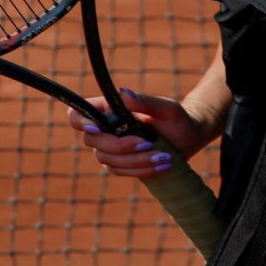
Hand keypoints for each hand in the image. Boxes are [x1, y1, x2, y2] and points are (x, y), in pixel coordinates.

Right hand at [67, 87, 214, 179]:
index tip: (97, 127)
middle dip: (119, 145)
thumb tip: (123, 93)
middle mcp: (105, 128)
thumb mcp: (166, 107)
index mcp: (109, 109)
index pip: (78, 114)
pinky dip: (141, 170)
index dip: (80, 121)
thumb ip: (145, 101)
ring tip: (164, 157)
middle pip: (93, 141)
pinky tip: (162, 166)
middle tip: (148, 143)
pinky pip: (121, 172)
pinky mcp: (121, 165)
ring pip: (108, 160)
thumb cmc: (176, 117)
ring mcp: (111, 149)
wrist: (187, 137)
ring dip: (135, 160)